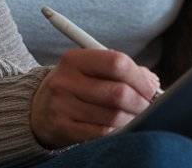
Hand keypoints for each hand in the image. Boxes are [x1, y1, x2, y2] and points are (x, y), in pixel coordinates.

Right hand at [29, 48, 160, 148]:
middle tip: (149, 106)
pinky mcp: (62, 127)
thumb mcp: (90, 70)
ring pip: (112, 116)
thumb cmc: (75, 86)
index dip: (139, 77)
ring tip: (137, 117)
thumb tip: (152, 83)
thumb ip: (123, 71)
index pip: (115, 62)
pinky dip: (118, 131)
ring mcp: (62, 105)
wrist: (38, 109)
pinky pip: (101, 132)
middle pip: (117, 93)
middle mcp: (65, 81)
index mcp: (74, 59)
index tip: (151, 88)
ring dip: (132, 118)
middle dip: (141, 102)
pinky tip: (122, 127)